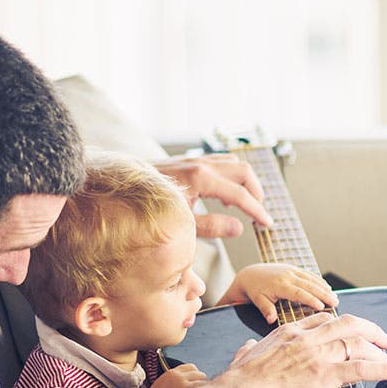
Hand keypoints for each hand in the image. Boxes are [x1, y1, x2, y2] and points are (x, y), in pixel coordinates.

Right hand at [115, 363, 206, 387]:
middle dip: (201, 381)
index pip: (191, 367)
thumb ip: (174, 381)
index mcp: (171, 372)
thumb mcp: (163, 385)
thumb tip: (189, 383)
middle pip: (199, 373)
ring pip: (202, 381)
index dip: (196, 374)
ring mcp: (181, 382)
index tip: (197, 382)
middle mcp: (177, 375)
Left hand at [153, 154, 272, 236]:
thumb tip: (239, 228)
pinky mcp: (189, 161)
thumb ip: (212, 226)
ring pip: (234, 163)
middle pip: (244, 171)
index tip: (267, 224)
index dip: (257, 211)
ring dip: (244, 182)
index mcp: (201, 178)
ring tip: (242, 205)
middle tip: (258, 212)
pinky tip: (223, 196)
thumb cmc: (147, 208)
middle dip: (256, 192)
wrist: (119, 188)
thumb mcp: (181, 223)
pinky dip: (230, 177)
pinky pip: (220, 163)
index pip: (240, 194)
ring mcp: (195, 159)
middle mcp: (201, 164)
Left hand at [217, 263, 338, 320]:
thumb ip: (266, 309)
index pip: (298, 293)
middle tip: (335, 303)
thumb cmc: (254, 290)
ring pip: (312, 279)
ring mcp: (291, 271)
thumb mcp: (258, 300)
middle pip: (309, 285)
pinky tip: (328, 288)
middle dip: (324, 294)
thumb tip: (271, 320)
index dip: (311, 299)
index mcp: (279, 285)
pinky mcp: (293, 269)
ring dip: (324, 288)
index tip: (322, 307)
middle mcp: (287, 276)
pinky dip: (319, 281)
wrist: (250, 274)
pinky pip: (309, 274)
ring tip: (335, 297)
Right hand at [219, 312, 386, 387]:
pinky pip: (363, 369)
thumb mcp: (244, 356)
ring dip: (379, 350)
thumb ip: (249, 350)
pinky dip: (386, 369)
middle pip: (348, 324)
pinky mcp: (327, 374)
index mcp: (289, 333)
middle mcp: (308, 338)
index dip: (341, 324)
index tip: (352, 330)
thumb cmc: (240, 382)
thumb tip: (247, 347)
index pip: (323, 319)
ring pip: (358, 344)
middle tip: (383, 338)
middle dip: (369, 329)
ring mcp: (319, 355)